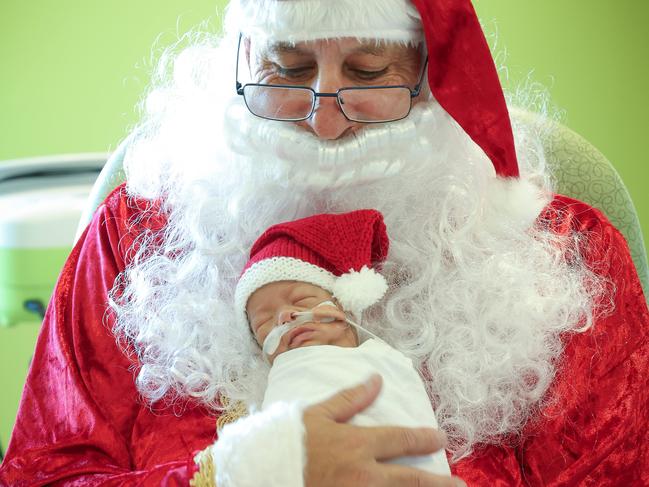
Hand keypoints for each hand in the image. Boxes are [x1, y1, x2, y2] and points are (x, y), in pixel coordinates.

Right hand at [303, 374, 465, 486]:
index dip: (426, 438)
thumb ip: (351, 399)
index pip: (402, 439)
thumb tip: (377, 380)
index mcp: (358, 445)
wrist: (262, 473)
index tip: (441, 438)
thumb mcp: (318, 414)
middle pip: (413, 480)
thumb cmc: (289, 442)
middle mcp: (365, 475)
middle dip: (440, 483)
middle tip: (459, 486)